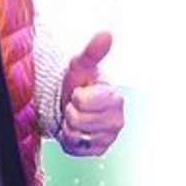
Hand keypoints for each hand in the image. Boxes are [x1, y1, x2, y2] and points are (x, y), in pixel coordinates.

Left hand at [58, 32, 123, 156]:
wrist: (73, 104)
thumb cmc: (80, 82)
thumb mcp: (82, 64)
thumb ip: (93, 51)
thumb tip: (106, 33)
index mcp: (115, 98)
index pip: (82, 100)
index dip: (75, 95)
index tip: (80, 92)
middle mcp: (117, 120)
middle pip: (77, 119)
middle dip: (71, 111)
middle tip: (77, 105)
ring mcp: (109, 138)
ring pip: (74, 135)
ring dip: (69, 125)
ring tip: (76, 116)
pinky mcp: (99, 151)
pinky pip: (74, 148)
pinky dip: (69, 140)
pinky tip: (77, 130)